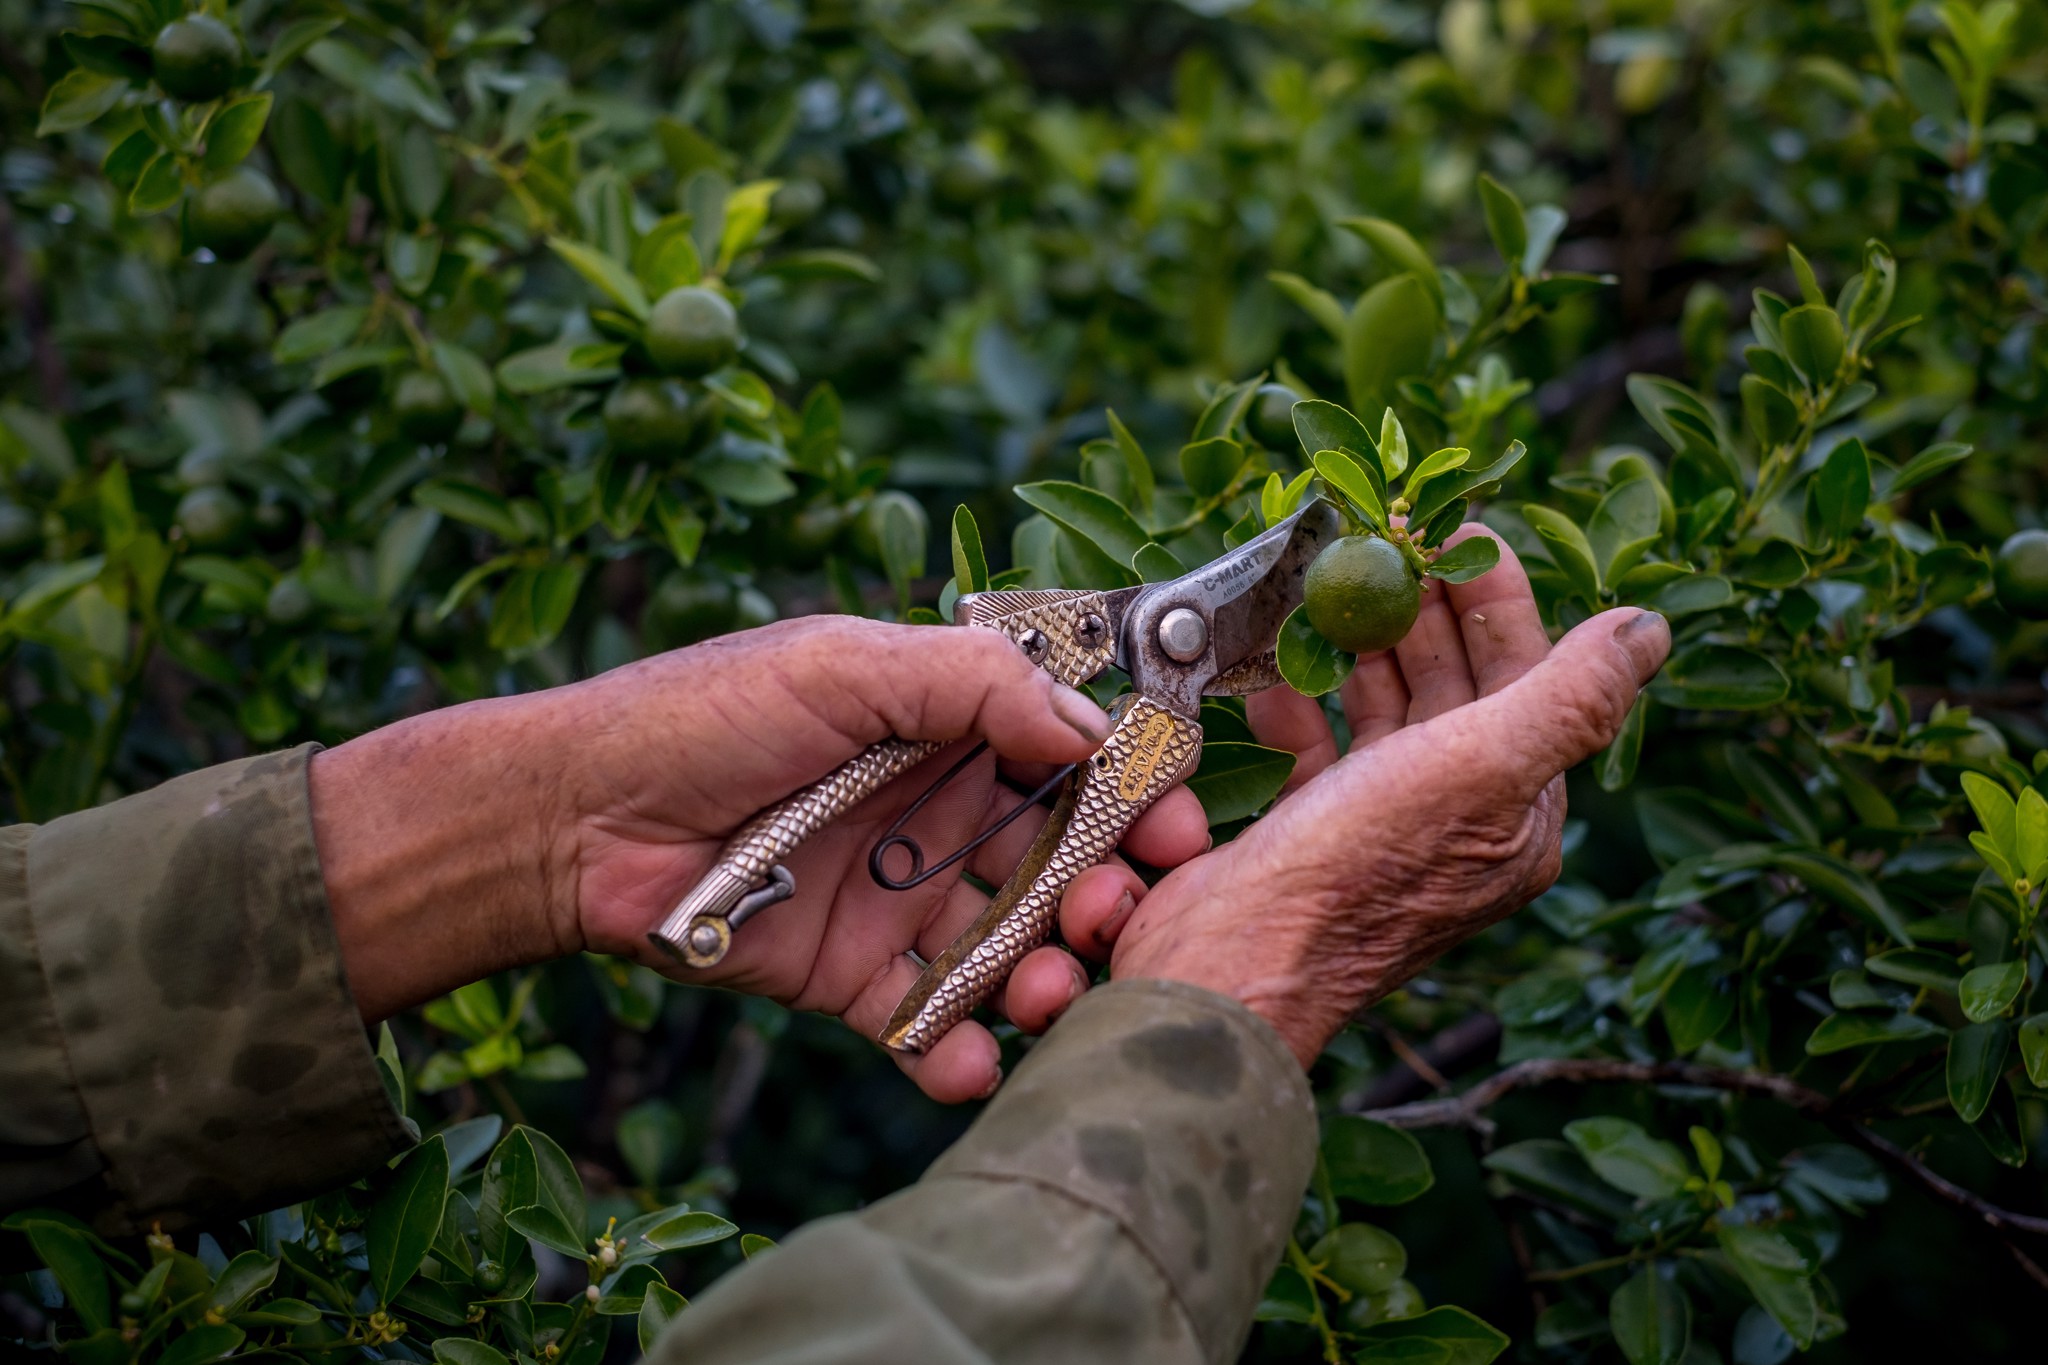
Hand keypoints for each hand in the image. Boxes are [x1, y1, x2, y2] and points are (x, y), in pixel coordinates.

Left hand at [312, 616, 1210, 1101]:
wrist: (575, 818)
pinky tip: (971, 1064)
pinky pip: (928, 1026)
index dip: (1134, 793)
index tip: (1178, 826)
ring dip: (1050, 977)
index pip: (1072, 760)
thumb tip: (1087, 726)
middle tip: (1121, 916)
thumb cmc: (703, 715)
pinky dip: (959, 1054)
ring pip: (1011, 949)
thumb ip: (969, 685)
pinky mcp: (854, 980)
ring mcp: (900, 901)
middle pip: (1061, 862)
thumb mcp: (841, 664)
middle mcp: (940, 815)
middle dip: (1108, 894)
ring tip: (1051, 993)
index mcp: (948, 730)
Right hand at [1102, 528, 1670, 1064]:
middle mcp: (1454, 821)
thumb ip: (1574, 695)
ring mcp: (1377, 828)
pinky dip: (1298, 707)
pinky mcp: (1307, 833)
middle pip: (1454, 691)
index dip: (1499, 604)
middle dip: (1425, 614)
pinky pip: (1315, 751)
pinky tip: (1277, 677)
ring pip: (1384, 714)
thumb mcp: (1483, 766)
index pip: (1527, 683)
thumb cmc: (1359, 864)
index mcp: (1515, 814)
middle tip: (1390, 545)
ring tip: (1334, 591)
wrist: (1232, 958)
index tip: (1460, 534)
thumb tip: (1651, 627)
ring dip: (1362, 650)